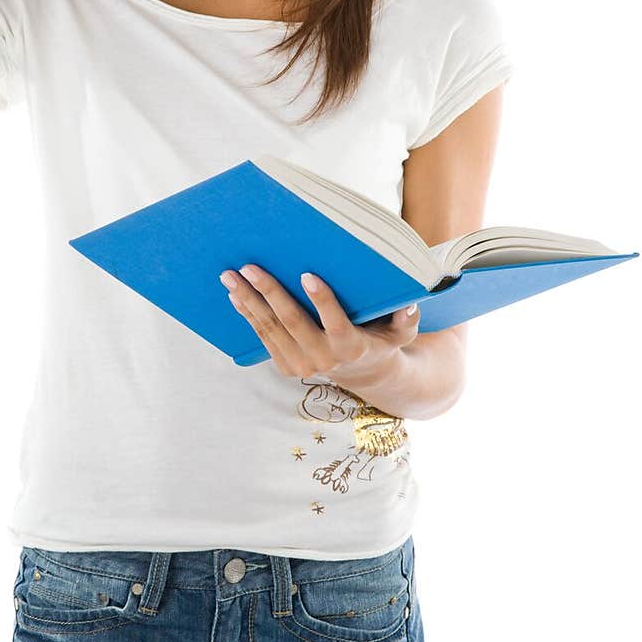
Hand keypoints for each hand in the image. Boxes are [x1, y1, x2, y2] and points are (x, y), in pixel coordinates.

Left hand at [219, 264, 419, 383]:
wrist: (363, 374)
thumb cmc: (382, 341)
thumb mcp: (401, 334)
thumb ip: (406, 320)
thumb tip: (411, 305)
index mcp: (350, 346)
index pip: (335, 322)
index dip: (321, 300)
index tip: (307, 275)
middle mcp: (323, 359)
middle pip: (291, 322)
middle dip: (268, 292)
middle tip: (249, 268)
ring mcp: (301, 365)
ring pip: (270, 328)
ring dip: (248, 301)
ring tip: (230, 277)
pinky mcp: (285, 366)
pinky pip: (263, 337)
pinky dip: (248, 315)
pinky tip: (235, 295)